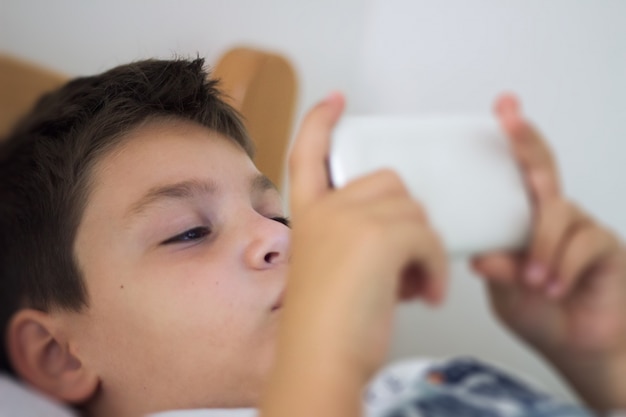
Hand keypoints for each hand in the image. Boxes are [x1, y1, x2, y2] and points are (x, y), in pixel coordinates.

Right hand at [260, 93, 446, 416]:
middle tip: (406, 264)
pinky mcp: (378, 236)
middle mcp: (325, 211)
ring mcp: (349, 219)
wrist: (320, 362)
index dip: (321, 123)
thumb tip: (406, 234)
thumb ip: (358, 241)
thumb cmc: (328, 329)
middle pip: (390, 183)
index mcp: (309, 216)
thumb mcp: (334, 272)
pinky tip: (425, 294)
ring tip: (416, 286)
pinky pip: (428, 237)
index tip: (335, 100)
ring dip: (425, 250)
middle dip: (409, 220)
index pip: (308, 154)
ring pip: (414, 211)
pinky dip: (435, 267)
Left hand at [471, 95, 625, 410]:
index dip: (513, 140)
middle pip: (542, 168)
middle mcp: (552, 216)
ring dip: (541, 247)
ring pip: (557, 213)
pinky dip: (564, 265)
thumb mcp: (508, 292)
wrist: (578, 347)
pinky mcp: (604, 245)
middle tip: (509, 116)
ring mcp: (580, 227)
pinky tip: (555, 287)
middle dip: (524, 140)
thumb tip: (481, 257)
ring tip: (535, 281)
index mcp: (524, 221)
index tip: (503, 107)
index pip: (518, 173)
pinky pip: (583, 242)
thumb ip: (500, 271)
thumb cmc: (541, 313)